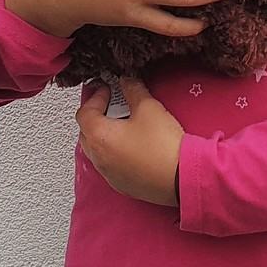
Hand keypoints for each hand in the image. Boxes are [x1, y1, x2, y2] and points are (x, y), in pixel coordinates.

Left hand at [75, 76, 181, 206]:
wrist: (181, 177)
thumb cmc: (162, 145)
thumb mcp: (148, 107)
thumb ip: (133, 90)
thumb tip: (127, 82)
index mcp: (99, 137)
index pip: (85, 112)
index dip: (96, 96)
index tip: (108, 89)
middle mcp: (99, 159)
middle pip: (87, 132)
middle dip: (97, 115)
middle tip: (112, 103)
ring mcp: (109, 175)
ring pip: (98, 150)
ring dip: (105, 135)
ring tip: (124, 123)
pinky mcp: (123, 185)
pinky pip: (111, 164)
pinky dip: (115, 152)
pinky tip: (133, 145)